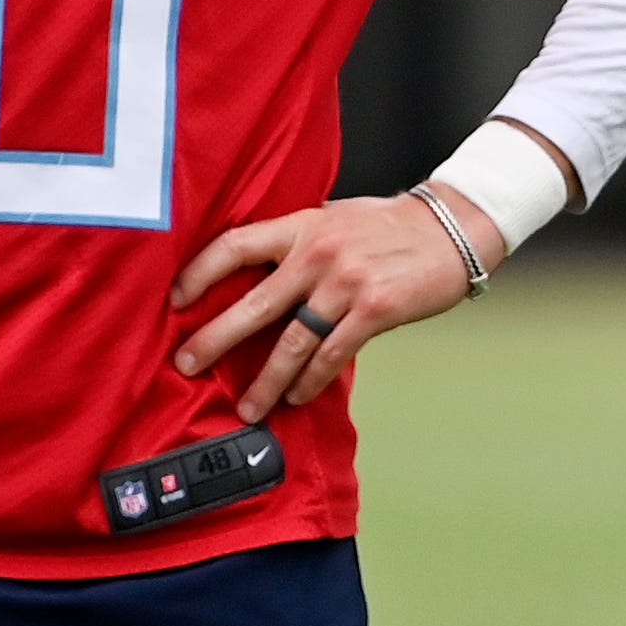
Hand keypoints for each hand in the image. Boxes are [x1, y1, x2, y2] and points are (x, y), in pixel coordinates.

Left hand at [168, 188, 506, 422]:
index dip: (199, 274)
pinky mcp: (374, 309)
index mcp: (301, 226)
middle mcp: (318, 253)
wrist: (451, 229)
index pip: (235, 246)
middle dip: (215, 339)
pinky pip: (332, 355)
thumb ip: (297, 239)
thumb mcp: (334, 217)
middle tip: (186, 364)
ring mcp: (346, 283)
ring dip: (266, 380)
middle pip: (254, 303)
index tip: (174, 301)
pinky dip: (311, 381)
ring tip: (248, 407)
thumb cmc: (389, 226)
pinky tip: (297, 397)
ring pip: (293, 342)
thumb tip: (254, 268)